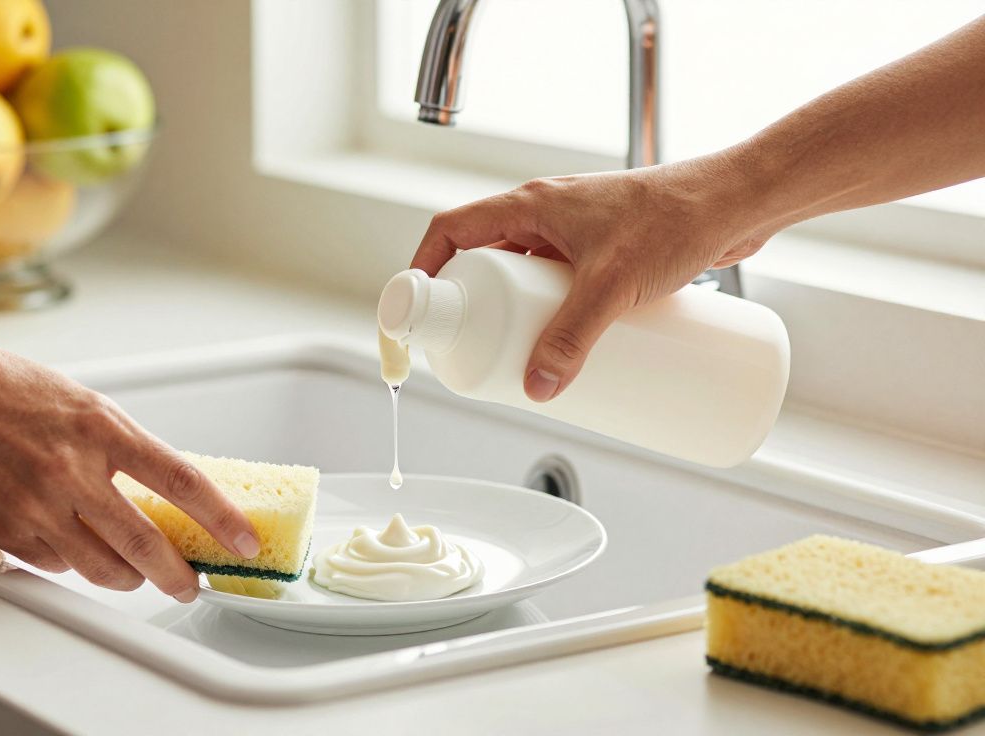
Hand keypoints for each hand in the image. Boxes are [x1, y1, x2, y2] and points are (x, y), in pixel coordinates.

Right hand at [0, 339, 259, 602]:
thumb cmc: (0, 388)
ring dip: (128, 578)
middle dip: (177, 575)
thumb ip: (121, 446)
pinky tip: (75, 548)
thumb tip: (163, 488)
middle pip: (146, 544)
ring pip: (102, 568)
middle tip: (190, 583)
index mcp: (101, 428)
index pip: (182, 481)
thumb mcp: (80, 402)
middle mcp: (73, 470)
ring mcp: (37, 506)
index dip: (221, 518)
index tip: (243, 540)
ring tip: (136, 574)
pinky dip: (74, 563)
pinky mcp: (5, 531)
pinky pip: (55, 565)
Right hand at [410, 160, 770, 401]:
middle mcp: (547, 214)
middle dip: (475, 306)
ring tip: (520, 354)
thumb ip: (571, 340)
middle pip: (485, 260)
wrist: (739, 202)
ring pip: (525, 276)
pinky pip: (561, 285)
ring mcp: (577, 233)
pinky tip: (565, 342)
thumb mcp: (612, 287)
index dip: (424, 269)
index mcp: (530, 204)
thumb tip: (538, 388)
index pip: (451, 230)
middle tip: (477, 347)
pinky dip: (552, 313)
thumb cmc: (677, 218)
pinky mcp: (606, 252)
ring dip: (516, 313)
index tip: (416, 312)